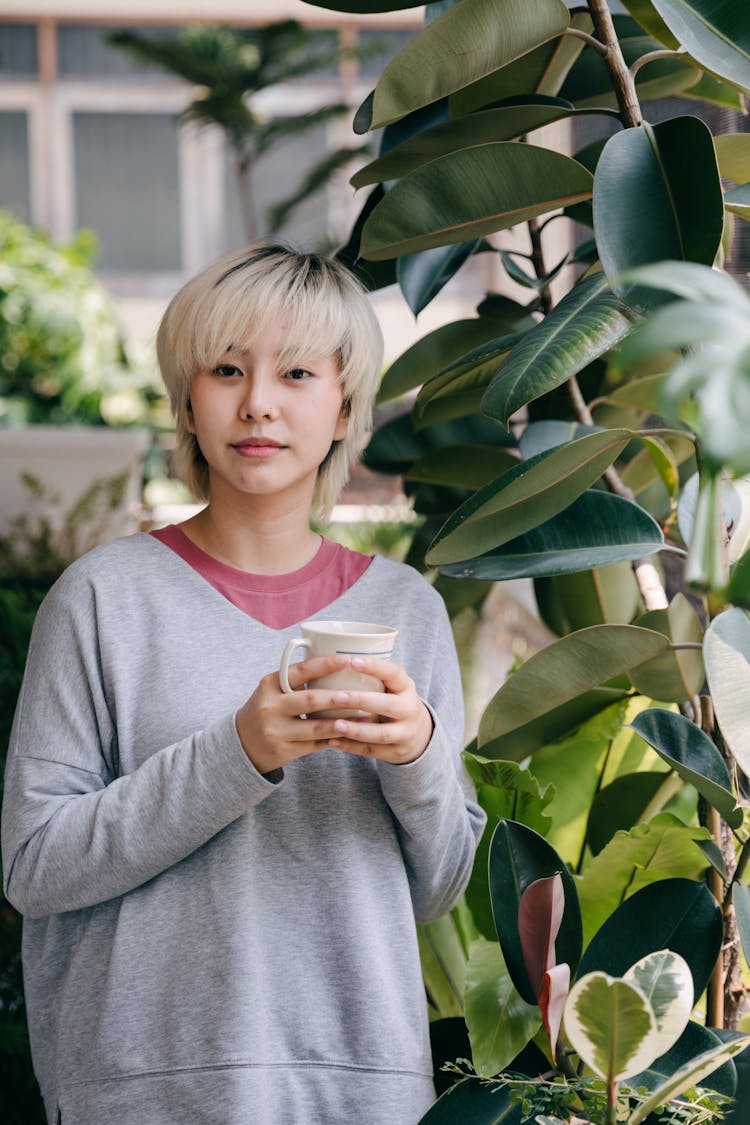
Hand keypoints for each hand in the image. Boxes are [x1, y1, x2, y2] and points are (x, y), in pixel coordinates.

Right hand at [235, 653, 356, 774]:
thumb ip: (297, 680)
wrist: (242, 743)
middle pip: (310, 700)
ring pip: (315, 727)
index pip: (300, 671)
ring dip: (342, 723)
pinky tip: (350, 735)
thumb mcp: (273, 689)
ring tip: (364, 718)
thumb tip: (338, 666)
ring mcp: (276, 731)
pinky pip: (314, 745)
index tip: (347, 660)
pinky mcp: (283, 751)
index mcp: (270, 685)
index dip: (325, 664)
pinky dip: (334, 739)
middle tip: (359, 695)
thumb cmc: (267, 708)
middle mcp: (271, 707)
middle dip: (337, 698)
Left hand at [326, 657, 433, 764]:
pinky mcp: (397, 752)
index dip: (374, 666)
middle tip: (337, 697)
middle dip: (361, 701)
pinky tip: (333, 741)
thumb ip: (372, 677)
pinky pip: (372, 750)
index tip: (351, 661)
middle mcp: (409, 709)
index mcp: (406, 687)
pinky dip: (351, 747)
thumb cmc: (394, 701)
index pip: (394, 673)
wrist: (418, 734)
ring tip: (335, 725)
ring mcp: (405, 733)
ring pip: (381, 733)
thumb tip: (330, 658)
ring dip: (356, 730)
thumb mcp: (392, 686)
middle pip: (388, 705)